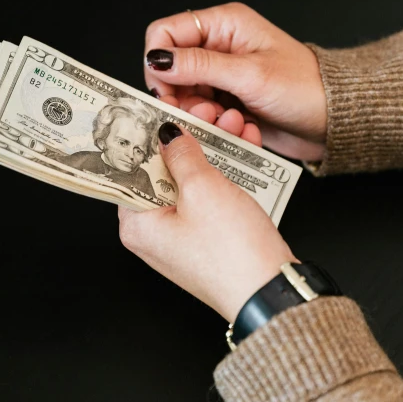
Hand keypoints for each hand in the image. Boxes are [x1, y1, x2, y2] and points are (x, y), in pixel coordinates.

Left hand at [118, 122, 296, 322]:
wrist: (271, 291)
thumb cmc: (232, 252)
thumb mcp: (202, 188)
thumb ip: (182, 153)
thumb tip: (170, 133)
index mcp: (136, 224)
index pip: (131, 169)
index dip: (148, 135)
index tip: (162, 109)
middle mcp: (153, 234)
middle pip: (161, 172)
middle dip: (187, 139)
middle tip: (205, 113)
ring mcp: (181, 238)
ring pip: (189, 182)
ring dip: (210, 151)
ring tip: (231, 124)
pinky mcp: (207, 240)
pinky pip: (208, 198)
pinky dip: (223, 174)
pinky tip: (242, 148)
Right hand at [144, 2, 326, 160]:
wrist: (334, 120)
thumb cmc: (304, 88)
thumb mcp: (249, 75)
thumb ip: (199, 66)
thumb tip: (157, 59)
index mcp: (224, 24)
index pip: (165, 33)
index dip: (159, 62)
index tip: (166, 91)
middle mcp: (219, 46)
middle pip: (171, 68)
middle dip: (179, 95)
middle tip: (200, 113)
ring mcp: (223, 75)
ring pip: (183, 94)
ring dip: (198, 113)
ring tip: (226, 121)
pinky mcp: (228, 100)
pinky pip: (201, 111)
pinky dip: (211, 123)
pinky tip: (234, 126)